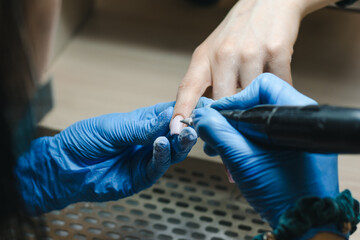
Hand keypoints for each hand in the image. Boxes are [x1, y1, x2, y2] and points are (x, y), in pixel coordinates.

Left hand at [15, 101, 205, 214]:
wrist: (64, 165)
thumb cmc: (85, 140)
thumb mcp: (114, 127)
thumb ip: (142, 126)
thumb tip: (171, 114)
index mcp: (144, 123)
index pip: (171, 114)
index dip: (186, 109)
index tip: (201, 104)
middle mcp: (150, 140)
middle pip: (177, 134)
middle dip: (188, 127)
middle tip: (196, 122)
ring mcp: (147, 159)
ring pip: (173, 152)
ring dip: (181, 142)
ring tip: (185, 133)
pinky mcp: (142, 177)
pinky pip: (157, 167)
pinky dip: (162, 155)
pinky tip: (162, 144)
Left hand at [170, 0, 337, 134]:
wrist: (269, 2)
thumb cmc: (238, 32)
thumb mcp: (212, 53)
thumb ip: (206, 82)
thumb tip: (202, 117)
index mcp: (204, 57)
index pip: (188, 88)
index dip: (181, 111)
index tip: (176, 131)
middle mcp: (224, 54)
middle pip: (222, 101)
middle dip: (227, 119)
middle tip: (232, 130)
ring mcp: (250, 53)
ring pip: (251, 97)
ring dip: (255, 106)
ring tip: (257, 103)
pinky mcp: (276, 51)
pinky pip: (277, 86)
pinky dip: (277, 94)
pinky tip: (274, 90)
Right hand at [193, 74, 338, 228]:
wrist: (301, 222)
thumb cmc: (284, 196)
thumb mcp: (242, 160)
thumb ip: (218, 133)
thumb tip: (201, 116)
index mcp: (297, 114)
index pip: (262, 87)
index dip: (235, 100)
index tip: (217, 114)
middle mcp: (300, 119)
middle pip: (258, 103)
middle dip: (231, 118)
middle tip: (214, 130)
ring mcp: (296, 134)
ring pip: (258, 120)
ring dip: (235, 130)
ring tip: (218, 146)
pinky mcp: (290, 146)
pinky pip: (263, 134)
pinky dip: (245, 140)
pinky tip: (230, 151)